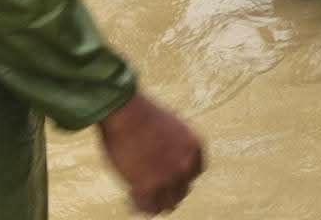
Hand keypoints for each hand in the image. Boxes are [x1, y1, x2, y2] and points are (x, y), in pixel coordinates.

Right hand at [97, 91, 205, 214]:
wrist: (126, 113)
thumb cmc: (141, 115)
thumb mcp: (170, 127)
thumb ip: (175, 146)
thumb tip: (167, 158)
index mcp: (194, 148)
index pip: (193, 174)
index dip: (179, 177)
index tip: (166, 178)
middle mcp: (186, 164)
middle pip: (182, 191)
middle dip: (167, 191)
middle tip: (151, 189)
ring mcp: (169, 177)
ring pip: (166, 205)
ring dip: (154, 201)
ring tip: (139, 195)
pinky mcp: (149, 186)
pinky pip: (148, 207)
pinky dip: (139, 205)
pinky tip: (129, 194)